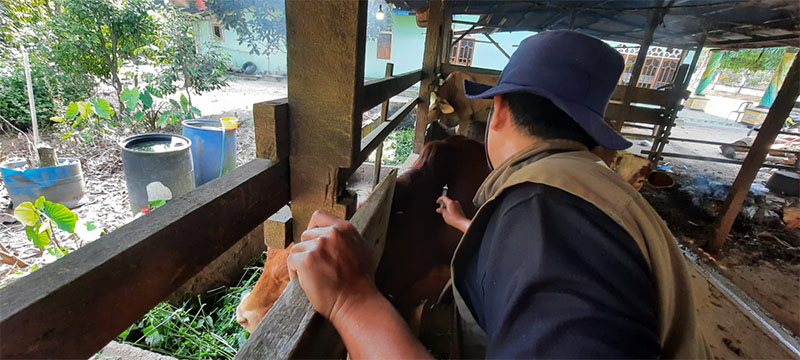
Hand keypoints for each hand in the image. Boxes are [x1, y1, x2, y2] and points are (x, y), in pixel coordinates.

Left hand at [287, 210, 378, 324]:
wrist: (356, 302)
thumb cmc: (361, 281)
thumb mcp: (363, 249)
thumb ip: (348, 238)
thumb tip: (336, 233)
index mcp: (345, 229)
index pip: (319, 216)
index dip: (312, 228)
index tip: (313, 241)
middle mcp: (331, 234)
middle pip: (306, 235)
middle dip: (308, 250)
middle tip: (316, 267)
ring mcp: (318, 246)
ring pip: (298, 248)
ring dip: (301, 262)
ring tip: (313, 276)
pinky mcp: (306, 260)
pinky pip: (291, 261)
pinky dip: (294, 272)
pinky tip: (305, 282)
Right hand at [436, 196, 470, 232]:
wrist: (461, 222)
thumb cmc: (453, 218)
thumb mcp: (445, 214)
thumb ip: (441, 210)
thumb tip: (438, 209)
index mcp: (450, 202)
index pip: (444, 197)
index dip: (439, 199)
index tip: (437, 202)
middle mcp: (455, 202)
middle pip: (447, 201)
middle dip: (443, 205)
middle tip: (440, 209)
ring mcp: (458, 205)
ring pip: (450, 204)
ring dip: (447, 207)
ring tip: (445, 213)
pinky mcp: (460, 208)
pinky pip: (453, 207)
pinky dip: (450, 209)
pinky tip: (449, 214)